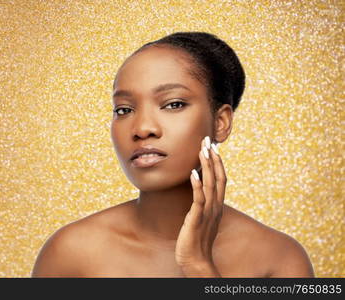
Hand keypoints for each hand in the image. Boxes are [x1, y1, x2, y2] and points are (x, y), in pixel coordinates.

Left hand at [175, 136, 226, 276]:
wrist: (196, 261)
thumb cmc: (196, 240)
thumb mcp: (201, 218)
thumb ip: (202, 204)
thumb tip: (197, 191)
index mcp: (216, 205)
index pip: (221, 179)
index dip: (218, 162)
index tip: (213, 147)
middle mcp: (215, 207)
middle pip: (218, 177)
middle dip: (213, 158)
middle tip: (208, 140)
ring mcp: (207, 213)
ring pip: (210, 185)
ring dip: (206, 166)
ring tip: (202, 150)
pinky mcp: (197, 219)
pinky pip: (198, 200)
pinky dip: (197, 185)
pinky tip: (192, 173)